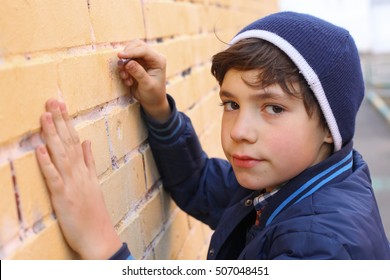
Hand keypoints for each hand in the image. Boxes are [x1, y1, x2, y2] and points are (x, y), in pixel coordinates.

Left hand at [36, 99, 121, 258]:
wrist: (100, 237)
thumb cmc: (95, 213)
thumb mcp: (95, 184)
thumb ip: (90, 162)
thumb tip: (87, 142)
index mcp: (85, 170)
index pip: (76, 140)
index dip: (67, 122)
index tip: (61, 106)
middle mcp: (79, 173)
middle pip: (68, 143)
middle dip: (60, 121)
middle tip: (52, 101)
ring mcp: (72, 184)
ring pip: (61, 155)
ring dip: (52, 135)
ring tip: (45, 116)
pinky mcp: (63, 197)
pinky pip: (54, 177)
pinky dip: (47, 163)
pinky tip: (40, 149)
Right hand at [118, 39, 169, 121]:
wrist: (152, 101)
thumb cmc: (153, 94)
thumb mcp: (147, 85)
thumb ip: (139, 73)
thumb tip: (128, 62)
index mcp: (158, 60)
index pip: (144, 50)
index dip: (131, 52)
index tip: (120, 56)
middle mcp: (151, 57)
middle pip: (136, 45)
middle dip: (127, 55)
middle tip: (121, 67)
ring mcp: (143, 59)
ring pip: (129, 51)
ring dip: (124, 64)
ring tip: (126, 78)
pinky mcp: (136, 63)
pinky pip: (125, 60)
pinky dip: (123, 69)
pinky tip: (128, 81)